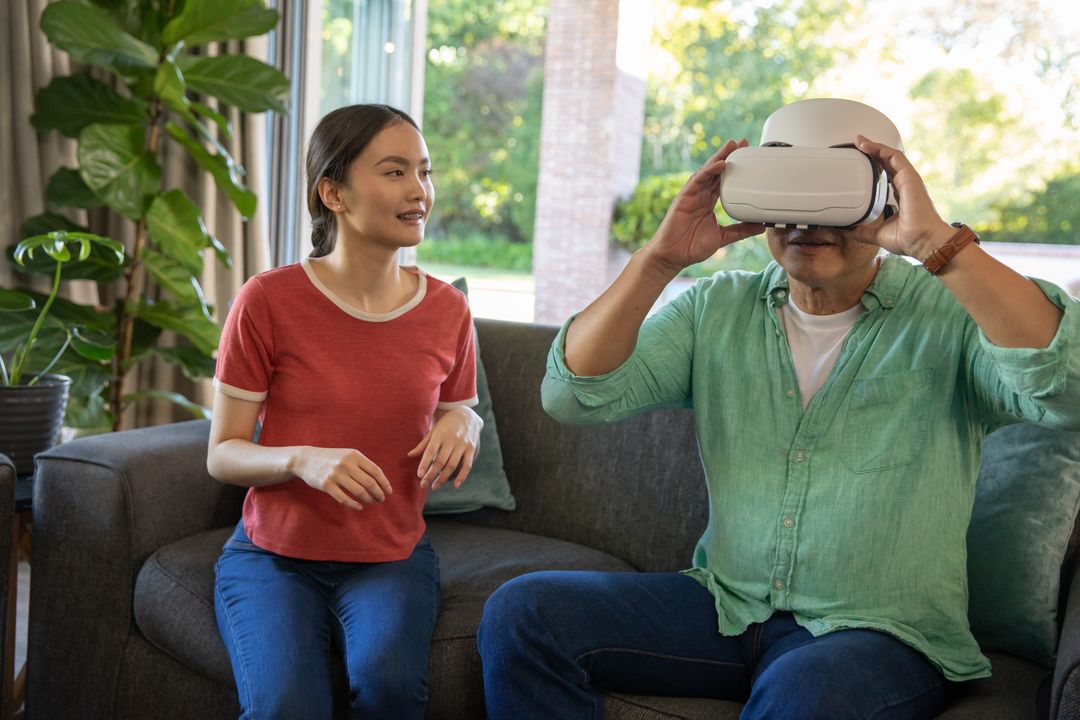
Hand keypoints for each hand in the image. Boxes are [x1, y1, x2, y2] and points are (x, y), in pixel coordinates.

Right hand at [292, 446, 391, 510]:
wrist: (306, 459)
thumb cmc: (332, 459)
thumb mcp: (348, 455)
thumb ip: (363, 465)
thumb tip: (381, 481)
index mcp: (354, 455)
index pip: (375, 471)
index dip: (384, 483)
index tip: (389, 492)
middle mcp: (346, 464)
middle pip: (369, 483)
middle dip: (378, 493)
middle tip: (381, 499)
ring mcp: (336, 475)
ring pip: (359, 492)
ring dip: (368, 499)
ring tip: (371, 502)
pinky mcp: (326, 485)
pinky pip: (344, 499)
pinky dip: (354, 505)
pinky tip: (359, 507)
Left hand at [408, 406, 482, 490]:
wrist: (467, 415)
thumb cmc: (446, 425)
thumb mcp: (434, 431)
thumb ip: (423, 444)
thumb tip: (409, 455)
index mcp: (440, 434)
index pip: (430, 451)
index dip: (424, 464)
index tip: (419, 475)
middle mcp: (452, 439)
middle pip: (440, 461)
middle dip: (431, 475)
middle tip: (424, 485)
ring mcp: (463, 444)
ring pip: (452, 465)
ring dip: (443, 478)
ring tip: (434, 486)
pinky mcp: (472, 448)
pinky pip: (467, 465)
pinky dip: (462, 476)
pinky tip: (455, 485)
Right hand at [644, 139, 765, 273]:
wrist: (673, 256)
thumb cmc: (691, 247)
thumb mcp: (722, 237)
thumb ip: (740, 230)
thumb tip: (760, 227)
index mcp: (708, 202)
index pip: (723, 180)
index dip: (734, 168)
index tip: (747, 157)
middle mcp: (700, 195)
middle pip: (716, 171)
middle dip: (728, 155)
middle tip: (742, 142)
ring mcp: (692, 195)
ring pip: (707, 171)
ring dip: (719, 157)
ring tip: (732, 145)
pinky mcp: (684, 198)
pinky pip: (697, 181)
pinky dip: (708, 171)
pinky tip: (719, 163)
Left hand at [850, 135, 956, 258]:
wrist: (923, 241)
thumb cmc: (908, 239)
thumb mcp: (878, 234)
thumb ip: (863, 231)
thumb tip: (847, 231)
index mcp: (900, 195)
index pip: (885, 174)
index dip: (873, 165)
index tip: (859, 159)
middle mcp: (905, 184)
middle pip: (887, 162)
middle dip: (872, 151)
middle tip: (856, 144)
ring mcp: (908, 179)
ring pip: (890, 156)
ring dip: (874, 146)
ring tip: (859, 141)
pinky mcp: (909, 177)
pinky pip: (895, 157)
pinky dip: (880, 149)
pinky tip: (867, 145)